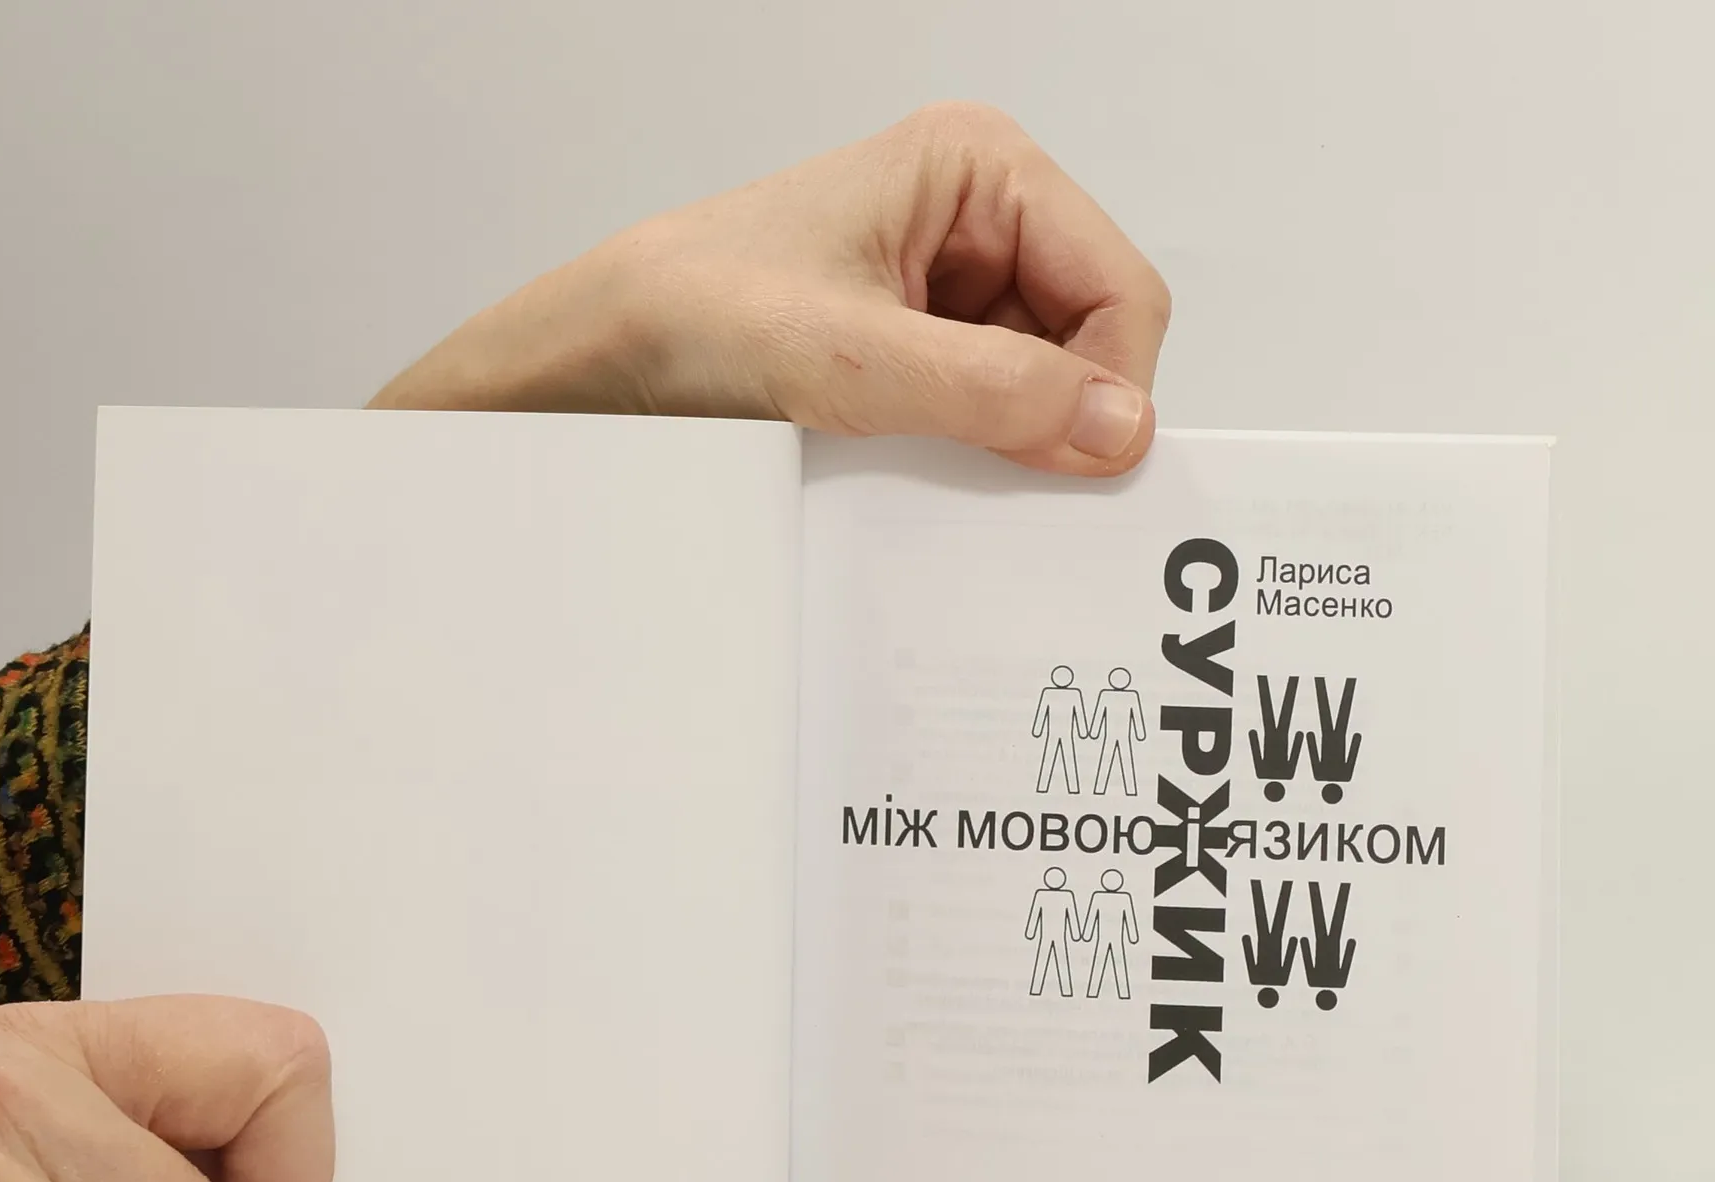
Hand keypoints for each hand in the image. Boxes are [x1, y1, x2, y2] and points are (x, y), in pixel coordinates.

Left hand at [372, 102, 1168, 478]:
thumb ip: (993, 392)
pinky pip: (984, 408)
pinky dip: (969, 450)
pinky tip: (916, 465)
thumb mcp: (854, 359)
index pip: (1118, 287)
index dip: (1110, 384)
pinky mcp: (913, 345)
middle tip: (998, 479)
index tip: (1081, 467)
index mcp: (980, 168)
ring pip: (1039, 383)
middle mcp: (975, 217)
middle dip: (1056, 414)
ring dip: (1006, 439)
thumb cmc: (695, 313)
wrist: (597, 357)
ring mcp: (946, 284)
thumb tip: (1118, 427)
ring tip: (929, 461)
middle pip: (1088, 338)